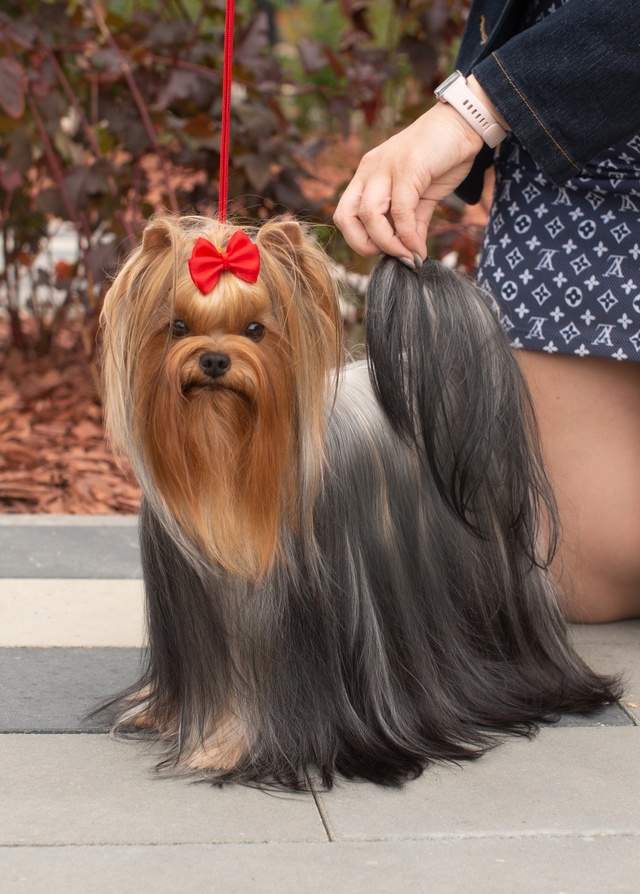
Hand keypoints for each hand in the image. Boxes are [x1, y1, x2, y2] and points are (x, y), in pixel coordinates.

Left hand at [334, 101, 484, 263]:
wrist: (466, 123)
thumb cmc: (443, 156)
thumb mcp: (422, 196)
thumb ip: (413, 222)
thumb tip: (411, 252)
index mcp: (367, 175)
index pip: (345, 214)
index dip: (359, 240)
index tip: (386, 253)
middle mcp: (370, 170)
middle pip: (347, 217)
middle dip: (364, 246)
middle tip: (391, 257)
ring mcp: (386, 166)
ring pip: (369, 215)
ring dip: (388, 244)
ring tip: (408, 255)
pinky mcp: (407, 168)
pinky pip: (400, 211)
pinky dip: (408, 235)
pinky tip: (419, 246)